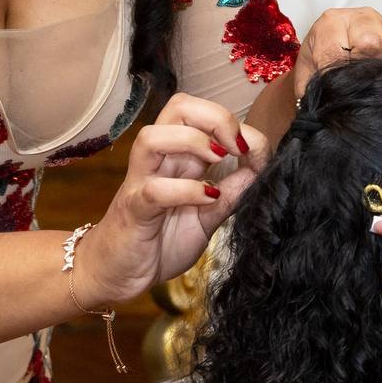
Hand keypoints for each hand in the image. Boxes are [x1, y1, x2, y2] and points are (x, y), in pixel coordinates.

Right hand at [82, 94, 265, 308]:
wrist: (116, 275)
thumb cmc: (159, 241)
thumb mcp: (208, 216)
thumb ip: (234, 191)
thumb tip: (265, 166)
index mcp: (178, 157)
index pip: (200, 113)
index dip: (234, 122)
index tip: (256, 150)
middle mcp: (159, 162)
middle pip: (177, 107)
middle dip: (214, 116)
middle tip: (237, 146)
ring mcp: (141, 183)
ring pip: (153, 137)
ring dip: (192, 141)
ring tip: (218, 162)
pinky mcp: (133, 211)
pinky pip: (154, 190)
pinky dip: (186, 190)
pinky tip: (207, 199)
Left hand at [295, 6, 381, 93]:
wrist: (329, 64)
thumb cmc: (319, 70)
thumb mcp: (307, 78)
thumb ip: (313, 88)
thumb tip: (324, 111)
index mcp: (331, 24)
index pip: (336, 50)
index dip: (336, 76)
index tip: (334, 91)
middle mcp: (361, 19)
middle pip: (371, 42)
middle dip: (365, 71)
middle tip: (359, 88)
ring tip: (380, 85)